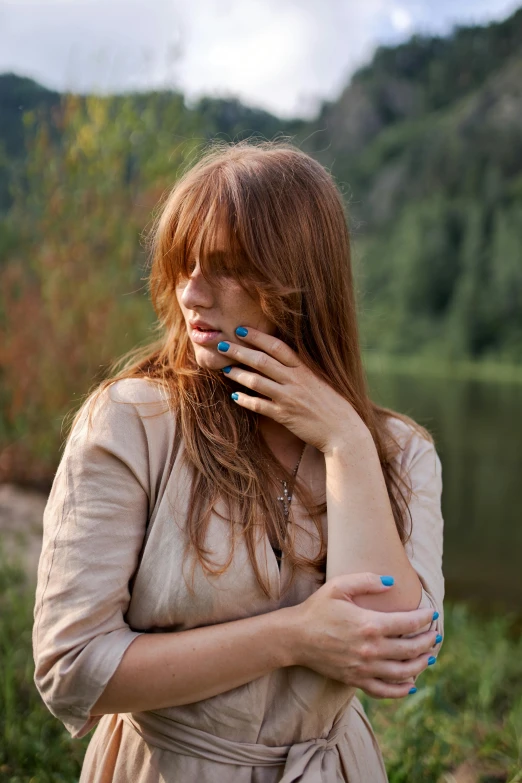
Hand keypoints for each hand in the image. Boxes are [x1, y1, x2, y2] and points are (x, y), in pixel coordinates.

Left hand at [218, 326, 366, 452]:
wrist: (343, 430)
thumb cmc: (332, 404)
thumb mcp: (319, 380)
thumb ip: (301, 369)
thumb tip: (282, 358)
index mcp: (304, 369)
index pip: (277, 346)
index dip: (258, 337)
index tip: (241, 329)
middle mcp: (295, 380)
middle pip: (262, 361)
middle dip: (240, 351)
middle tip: (222, 345)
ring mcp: (289, 398)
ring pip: (257, 382)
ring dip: (239, 374)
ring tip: (225, 368)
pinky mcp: (285, 416)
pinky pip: (260, 406)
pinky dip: (245, 400)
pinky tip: (234, 396)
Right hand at [286, 572, 438, 698]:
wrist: (294, 637)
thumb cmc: (317, 608)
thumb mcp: (339, 586)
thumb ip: (367, 580)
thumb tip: (392, 581)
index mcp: (369, 624)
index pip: (408, 623)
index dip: (424, 619)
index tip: (431, 614)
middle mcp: (370, 649)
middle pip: (410, 649)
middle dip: (428, 642)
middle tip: (435, 635)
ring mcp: (364, 667)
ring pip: (403, 672)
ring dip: (421, 665)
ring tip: (430, 657)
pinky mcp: (356, 680)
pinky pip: (385, 691)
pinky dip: (401, 690)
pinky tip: (410, 685)